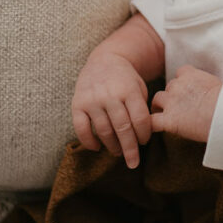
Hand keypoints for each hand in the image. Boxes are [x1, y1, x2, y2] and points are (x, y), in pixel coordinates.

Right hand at [71, 50, 150, 168]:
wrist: (104, 60)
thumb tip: (143, 136)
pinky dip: (89, 141)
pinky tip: (97, 148)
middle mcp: (110, 95)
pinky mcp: (77, 104)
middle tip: (133, 162)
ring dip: (112, 146)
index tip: (144, 142)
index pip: (139, 119)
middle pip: (123, 128)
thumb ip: (141, 108)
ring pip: (104, 131)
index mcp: (129, 90)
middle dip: (130, 149)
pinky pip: (81, 128)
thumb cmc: (126, 79)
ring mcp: (92, 100)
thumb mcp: (139, 87)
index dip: (143, 134)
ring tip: (118, 152)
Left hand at [150, 65, 222, 142]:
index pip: (181, 73)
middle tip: (181, 106)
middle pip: (169, 87)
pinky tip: (153, 129)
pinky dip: (151, 125)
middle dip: (173, 95)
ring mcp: (171, 102)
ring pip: (157, 100)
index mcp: (190, 74)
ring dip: (160, 106)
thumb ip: (205, 83)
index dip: (183, 82)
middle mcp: (177, 85)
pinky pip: (152, 121)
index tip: (189, 90)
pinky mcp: (169, 120)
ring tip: (166, 115)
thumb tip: (207, 90)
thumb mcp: (216, 83)